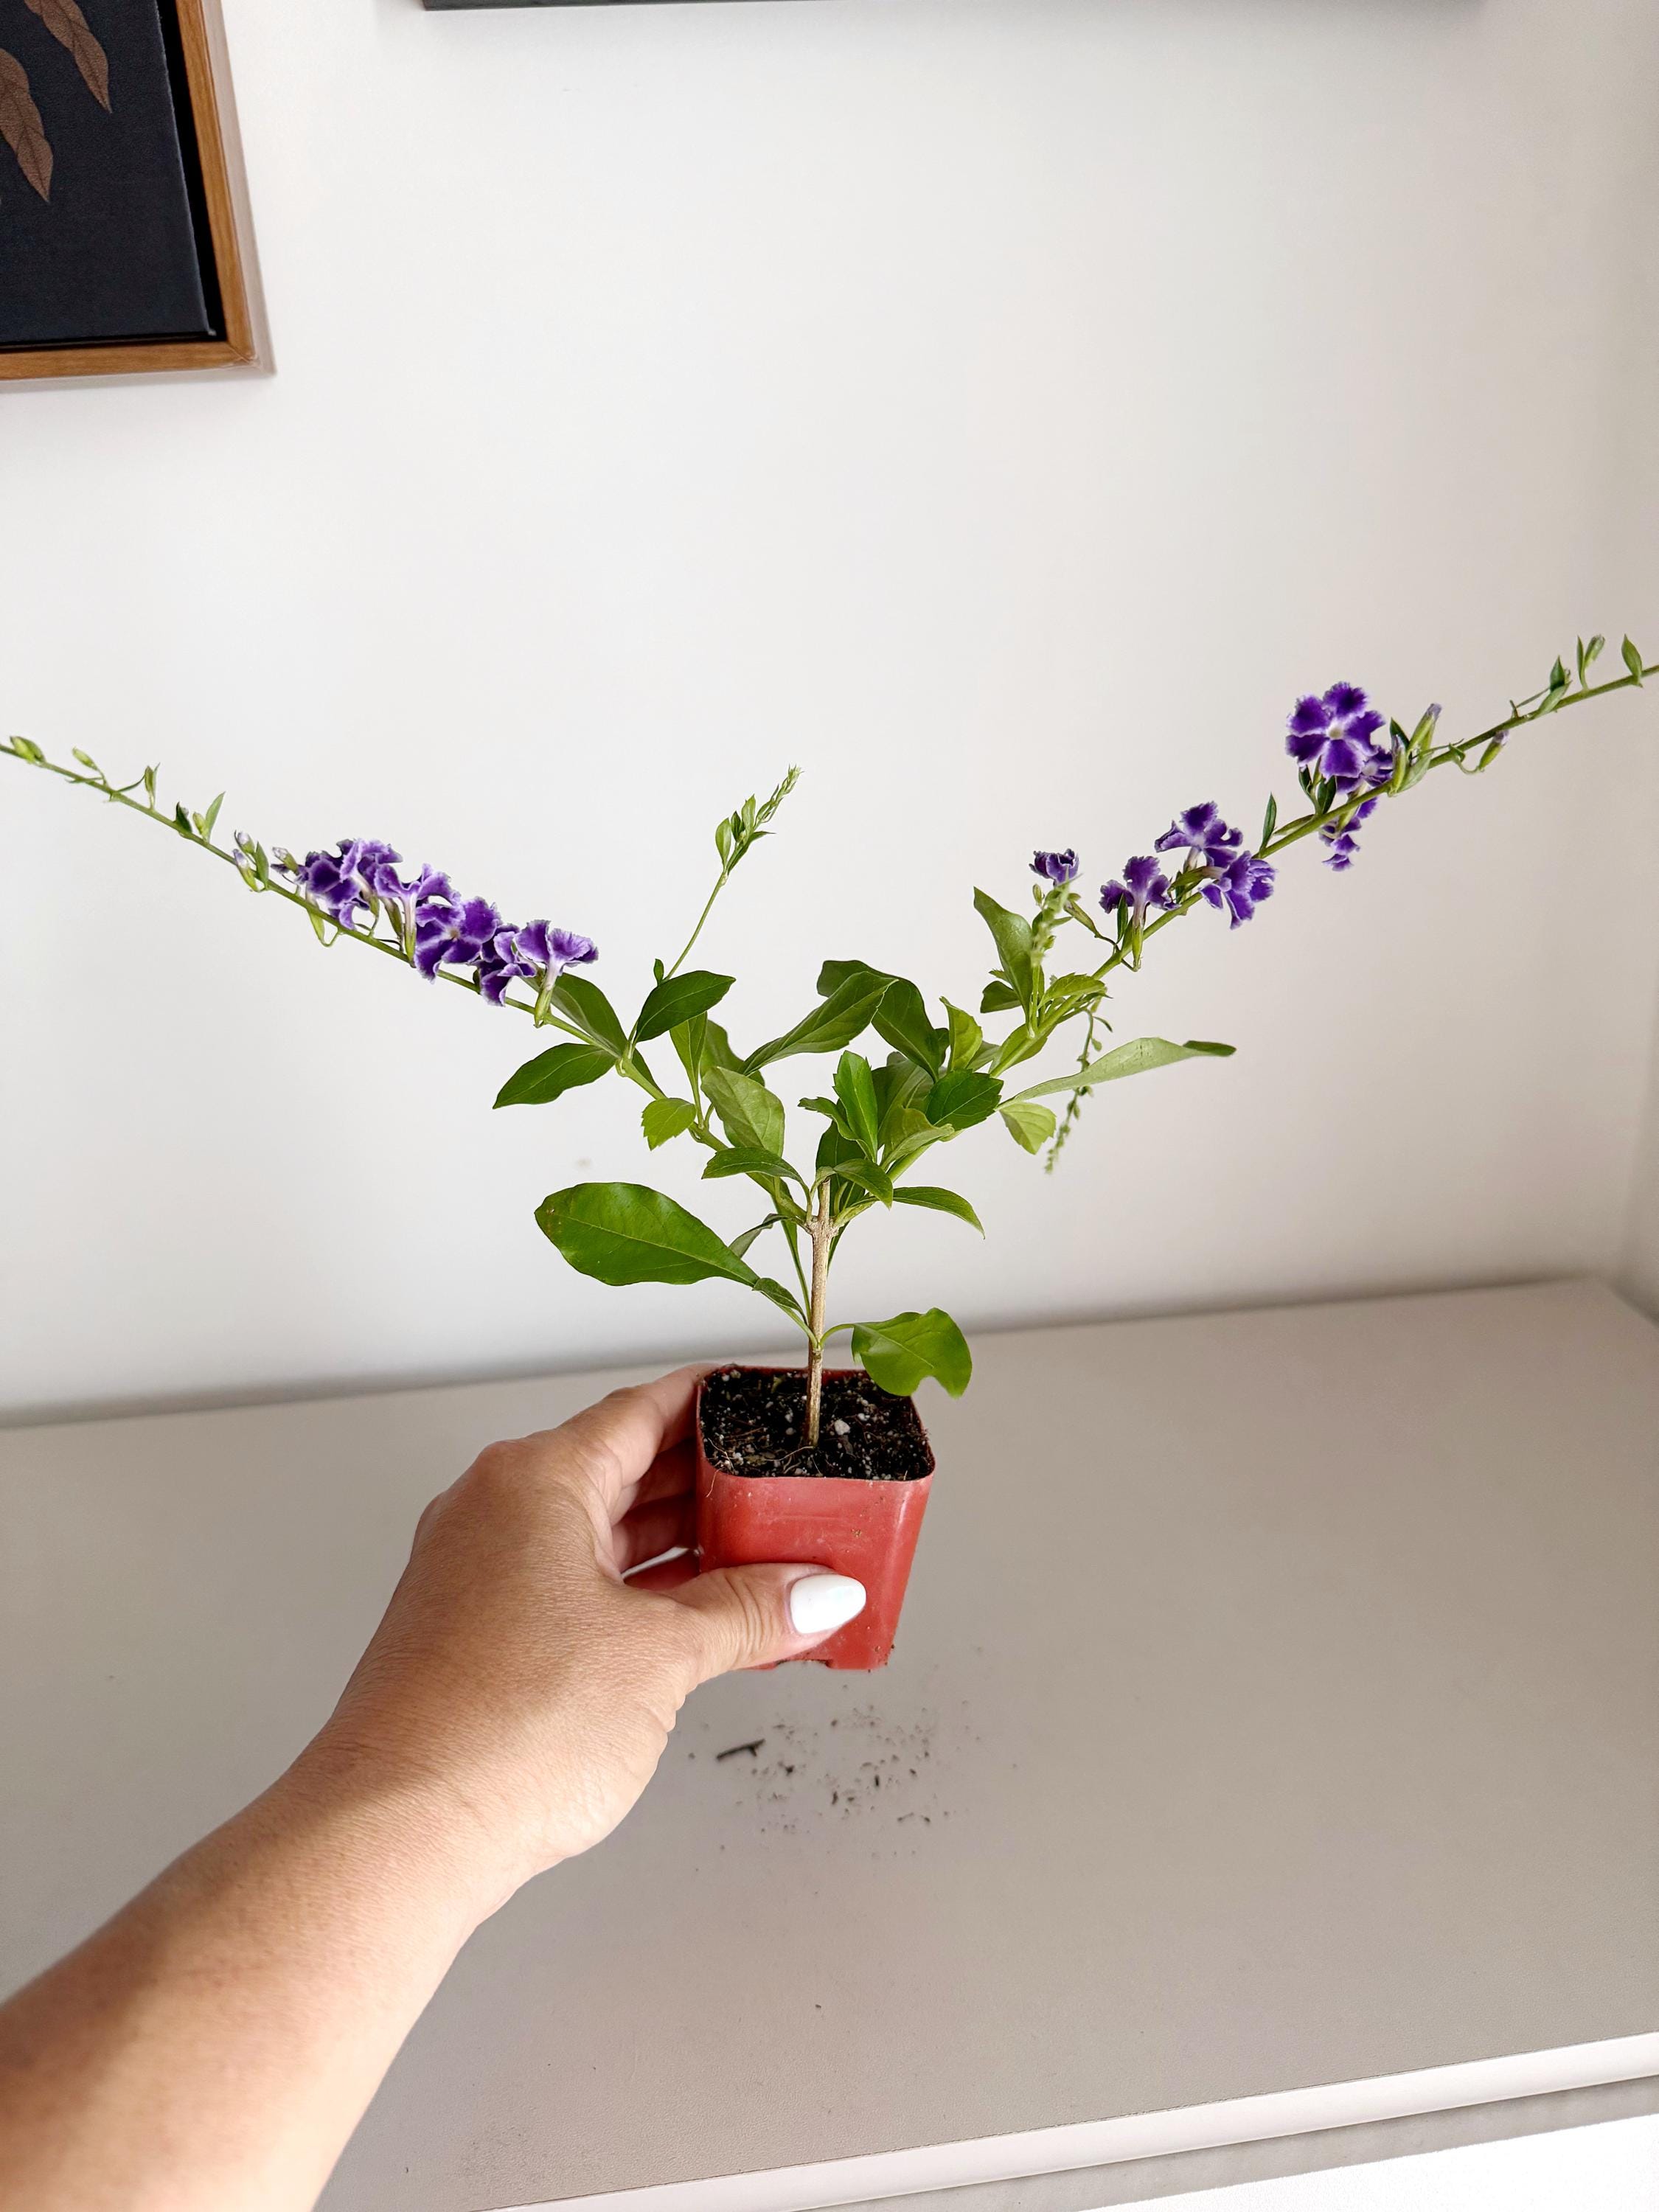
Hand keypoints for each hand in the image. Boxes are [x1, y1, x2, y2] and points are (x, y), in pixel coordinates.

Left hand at [299, 1367, 864, 1916]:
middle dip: (713, 1485)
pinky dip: (643, 1597)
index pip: (644, 1409)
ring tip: (767, 1561)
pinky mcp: (480, 1639)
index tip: (769, 1401)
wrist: (397, 1833)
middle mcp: (497, 1514)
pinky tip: (701, 1623)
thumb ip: (745, 1613)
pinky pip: (579, 1591)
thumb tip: (813, 1593)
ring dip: (684, 1549)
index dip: (717, 1402)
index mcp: (533, 1480)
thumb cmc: (500, 1726)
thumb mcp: (659, 1655)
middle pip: (625, 1470)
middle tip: (790, 1494)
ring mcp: (482, 1577)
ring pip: (603, 1536)